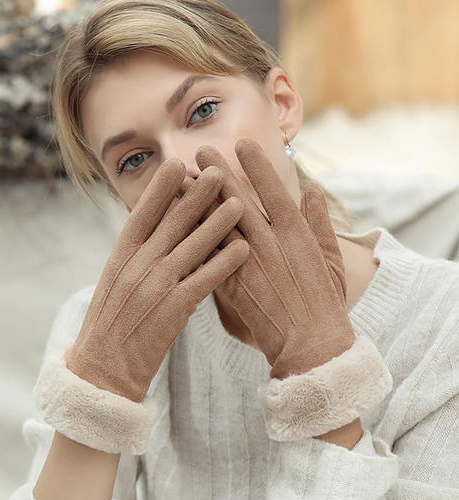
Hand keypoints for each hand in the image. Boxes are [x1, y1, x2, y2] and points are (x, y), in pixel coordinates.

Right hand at [64, 158, 248, 401]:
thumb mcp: (115, 282)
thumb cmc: (111, 323)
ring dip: (218, 224)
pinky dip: (224, 264)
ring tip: (240, 203)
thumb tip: (157, 229)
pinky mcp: (173, 310)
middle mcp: (137, 265)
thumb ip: (135, 255)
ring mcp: (155, 286)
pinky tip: (243, 249)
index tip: (177, 165)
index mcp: (120, 256)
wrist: (103, 369)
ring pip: (192, 247)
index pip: (141, 214)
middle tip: (218, 172)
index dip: (161, 189)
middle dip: (197, 196)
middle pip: (171, 223)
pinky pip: (204, 281)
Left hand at [182, 138, 354, 379]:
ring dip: (199, 200)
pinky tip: (178, 222)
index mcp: (297, 236)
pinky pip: (208, 256)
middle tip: (200, 150)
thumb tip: (313, 187)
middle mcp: (270, 246)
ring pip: (218, 226)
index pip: (274, 192)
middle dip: (218, 174)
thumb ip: (320, 222)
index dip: (257, 166)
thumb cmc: (325, 304)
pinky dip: (194, 237)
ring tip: (181, 179)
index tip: (242, 143)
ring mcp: (248, 266)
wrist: (310, 347)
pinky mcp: (232, 287)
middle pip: (239, 202)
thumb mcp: (331, 260)